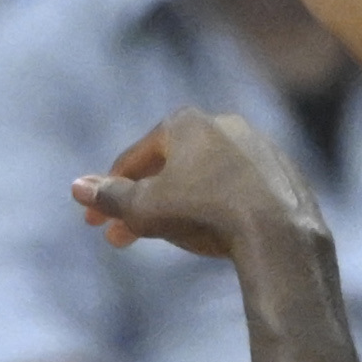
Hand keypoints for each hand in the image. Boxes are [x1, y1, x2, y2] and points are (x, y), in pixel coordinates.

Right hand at [73, 110, 331, 262]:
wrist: (280, 232)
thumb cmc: (204, 212)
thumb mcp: (145, 209)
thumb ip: (110, 197)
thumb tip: (77, 186)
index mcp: (185, 122)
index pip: (134, 159)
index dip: (107, 193)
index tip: (93, 222)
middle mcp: (224, 124)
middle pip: (170, 168)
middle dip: (141, 204)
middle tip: (119, 239)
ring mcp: (259, 146)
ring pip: (206, 177)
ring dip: (180, 204)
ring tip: (165, 236)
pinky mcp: (285, 173)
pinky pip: (240, 190)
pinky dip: (219, 206)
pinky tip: (213, 232)